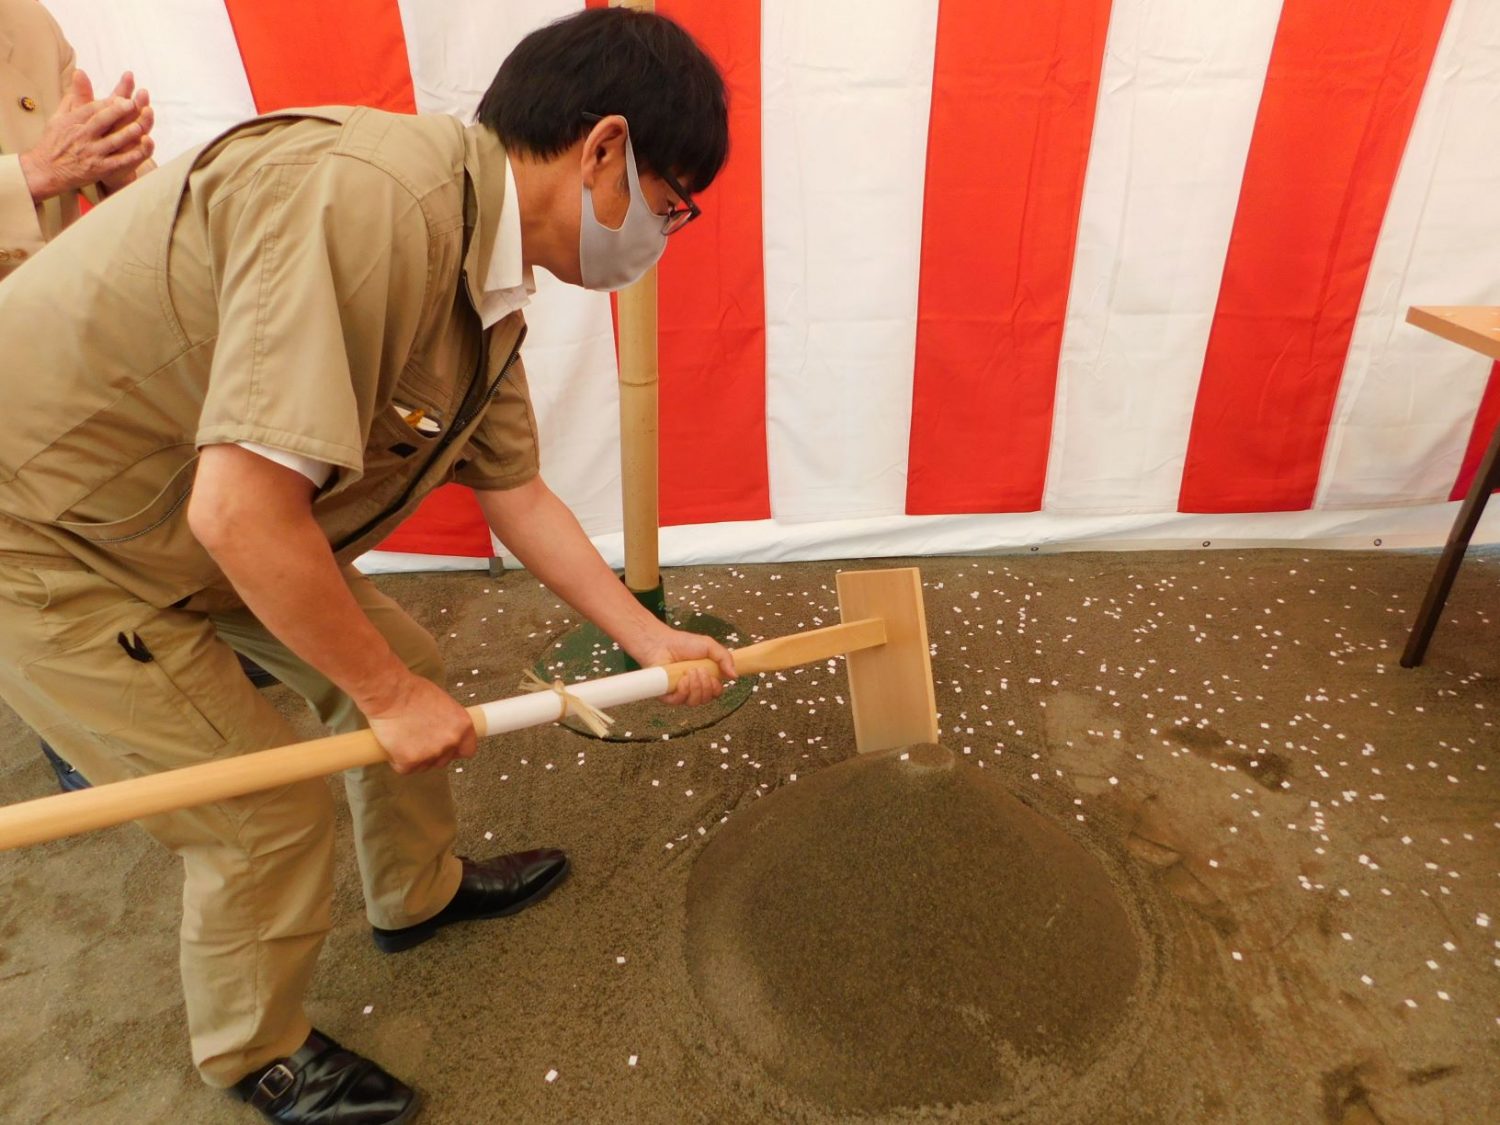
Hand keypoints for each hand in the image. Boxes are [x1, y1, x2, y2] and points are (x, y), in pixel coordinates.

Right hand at [19, 69, 154, 201]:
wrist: (46, 171)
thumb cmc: (53, 142)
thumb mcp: (57, 118)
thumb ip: (71, 100)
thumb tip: (79, 76)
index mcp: (72, 122)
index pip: (92, 109)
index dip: (108, 103)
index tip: (122, 96)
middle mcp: (82, 136)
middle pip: (101, 121)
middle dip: (117, 112)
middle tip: (132, 104)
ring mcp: (91, 153)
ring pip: (112, 141)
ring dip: (126, 134)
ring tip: (140, 126)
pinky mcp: (98, 169)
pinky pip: (116, 162)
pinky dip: (129, 157)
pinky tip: (141, 152)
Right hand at [363, 670, 476, 773]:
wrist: (389, 694)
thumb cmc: (411, 692)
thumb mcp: (442, 702)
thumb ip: (449, 721)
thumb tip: (446, 731)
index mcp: (462, 726)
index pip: (468, 750)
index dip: (455, 749)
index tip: (447, 747)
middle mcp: (450, 742)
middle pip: (444, 760)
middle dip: (432, 753)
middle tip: (418, 738)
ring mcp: (430, 754)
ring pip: (424, 766)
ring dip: (415, 757)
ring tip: (404, 737)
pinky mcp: (409, 762)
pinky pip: (405, 768)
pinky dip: (397, 760)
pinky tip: (393, 743)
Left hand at [625, 626, 736, 705]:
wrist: (662, 642)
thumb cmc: (683, 644)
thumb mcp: (710, 646)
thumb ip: (725, 658)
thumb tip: (735, 676)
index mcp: (705, 679)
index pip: (715, 693)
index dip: (716, 688)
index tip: (713, 676)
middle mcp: (693, 688)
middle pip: (706, 699)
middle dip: (705, 685)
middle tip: (699, 670)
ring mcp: (680, 692)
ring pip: (694, 702)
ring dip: (695, 687)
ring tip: (689, 672)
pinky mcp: (667, 695)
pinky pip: (679, 701)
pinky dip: (684, 691)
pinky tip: (682, 680)